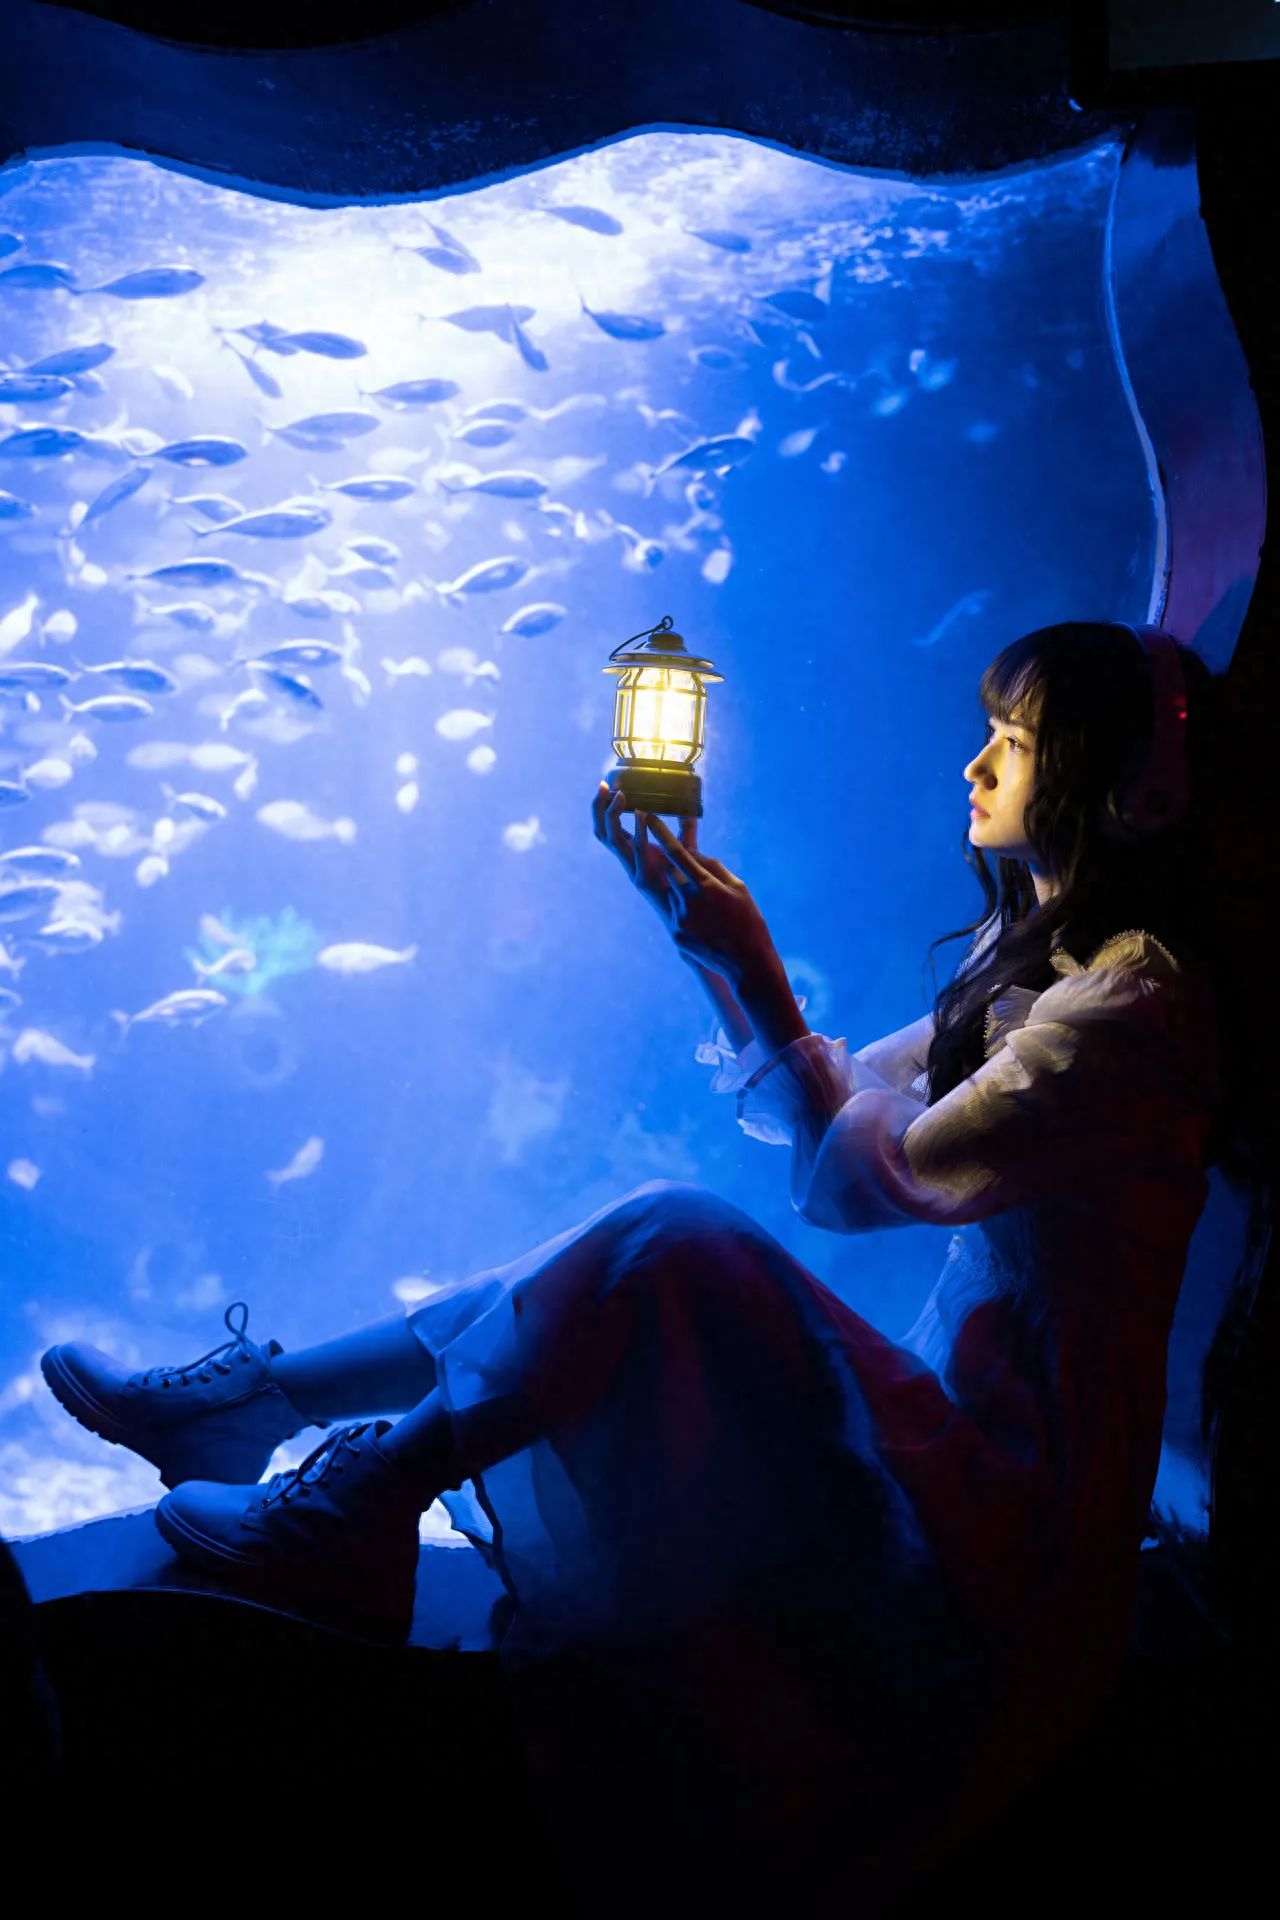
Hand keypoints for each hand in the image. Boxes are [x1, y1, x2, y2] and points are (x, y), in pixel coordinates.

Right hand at [592, 781, 700, 923]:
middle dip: (598, 808)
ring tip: (620, 795)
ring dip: (612, 816)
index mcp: (633, 851)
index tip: (605, 784)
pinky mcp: (644, 878)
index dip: (602, 807)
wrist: (693, 914)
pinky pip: (635, 852)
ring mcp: (633, 869)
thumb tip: (690, 808)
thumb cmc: (689, 882)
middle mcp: (628, 860)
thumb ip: (685, 830)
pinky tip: (641, 814)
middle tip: (603, 786)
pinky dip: (636, 831)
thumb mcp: (685, 850)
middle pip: (602, 831)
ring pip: (611, 840)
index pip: (609, 827)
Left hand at [638, 808, 779, 988]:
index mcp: (705, 884)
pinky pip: (678, 914)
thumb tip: (693, 854)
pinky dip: (689, 915)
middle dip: (682, 873)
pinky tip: (708, 928)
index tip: (649, 817)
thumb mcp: (738, 888)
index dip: (661, 834)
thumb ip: (713, 867)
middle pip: (675, 874)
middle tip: (701, 883)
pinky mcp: (676, 933)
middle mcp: (688, 899)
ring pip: (676, 895)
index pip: (677, 853)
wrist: (747, 962)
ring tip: (712, 913)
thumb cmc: (748, 921)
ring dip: (687, 897)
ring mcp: (680, 918)